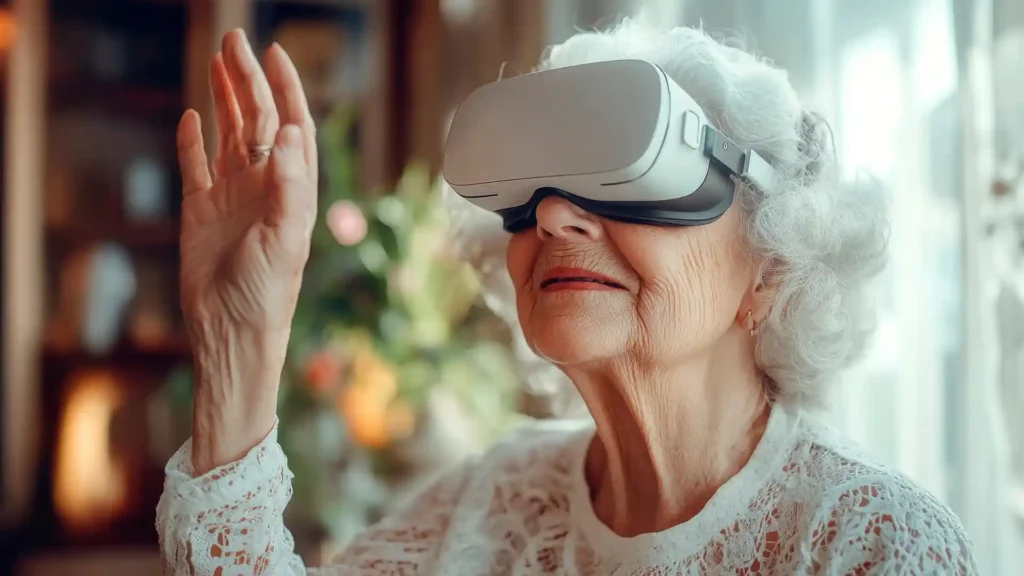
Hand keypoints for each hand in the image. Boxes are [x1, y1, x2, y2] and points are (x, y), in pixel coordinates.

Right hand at [176, 30, 316, 474]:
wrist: (232, 333)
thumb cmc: (268, 293)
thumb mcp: (285, 238)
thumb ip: (291, 186)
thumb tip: (294, 132)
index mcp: (292, 189)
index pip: (293, 127)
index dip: (286, 90)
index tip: (276, 53)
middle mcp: (264, 187)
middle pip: (258, 122)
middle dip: (248, 81)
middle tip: (234, 40)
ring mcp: (231, 197)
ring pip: (229, 136)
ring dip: (226, 99)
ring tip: (217, 61)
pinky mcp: (200, 213)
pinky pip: (197, 167)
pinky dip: (194, 143)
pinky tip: (193, 118)